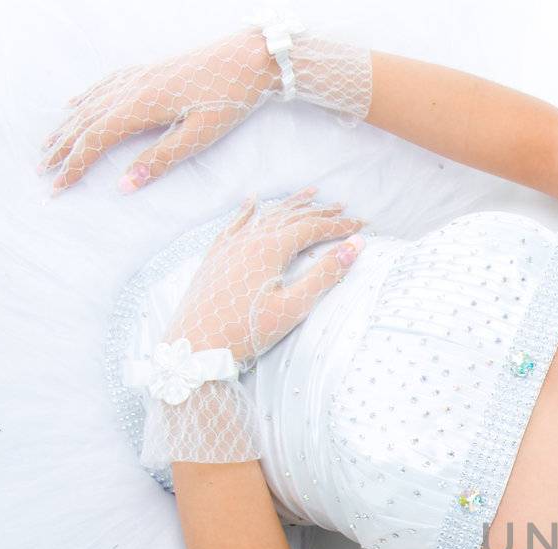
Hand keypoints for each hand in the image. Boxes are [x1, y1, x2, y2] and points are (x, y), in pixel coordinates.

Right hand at [40, 30, 280, 194]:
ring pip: (89, 105)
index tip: (57, 188)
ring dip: (66, 127)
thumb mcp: (200, 135)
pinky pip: (103, 87)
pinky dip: (83, 100)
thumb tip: (123, 185)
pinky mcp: (147, 71)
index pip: (95, 141)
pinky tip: (73, 105)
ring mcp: (136, 77)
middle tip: (42, 172)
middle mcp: (130, 89)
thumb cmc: (229, 98)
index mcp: (140, 107)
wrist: (248, 57)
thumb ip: (161, 159)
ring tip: (48, 145)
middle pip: (85, 123)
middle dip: (62, 149)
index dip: (74, 166)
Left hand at [165, 188, 363, 361]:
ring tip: (311, 194)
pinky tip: (253, 201)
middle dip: (320, 211)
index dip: (339, 224)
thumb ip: (325, 273)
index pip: (312, 227)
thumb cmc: (247, 330)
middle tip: (343, 207)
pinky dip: (248, 210)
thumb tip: (355, 244)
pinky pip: (235, 224)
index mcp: (270, 248)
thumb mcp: (293, 306)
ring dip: (291, 204)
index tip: (361, 224)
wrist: (196, 345)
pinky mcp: (216, 256)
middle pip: (291, 217)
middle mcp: (249, 239)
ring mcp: (230, 246)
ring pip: (266, 216)